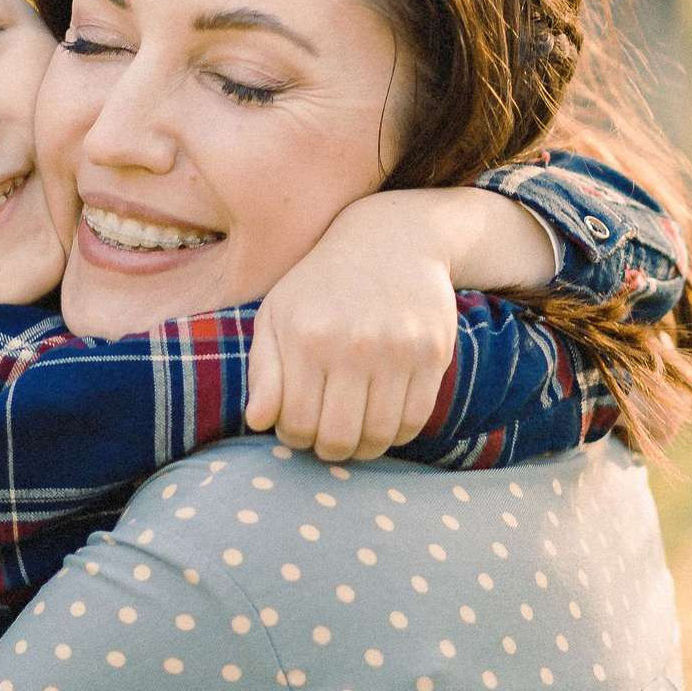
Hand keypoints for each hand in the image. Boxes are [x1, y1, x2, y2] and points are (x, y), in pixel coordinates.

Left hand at [246, 199, 460, 462]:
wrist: (394, 240)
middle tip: (328, 438)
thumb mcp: (278, 314)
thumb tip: (258, 422)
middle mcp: (353, 344)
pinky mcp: (433, 352)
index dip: (294, 438)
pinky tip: (384, 419)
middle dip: (329, 450)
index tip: (298, 428)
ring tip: (356, 433)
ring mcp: (398, 349)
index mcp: (306, 337)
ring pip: (380, 435)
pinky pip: (416, 420)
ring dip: (365, 448)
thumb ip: (263, 370)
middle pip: (339, 438)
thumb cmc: (323, 284)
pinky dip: (398, 433)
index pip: (297, 424)